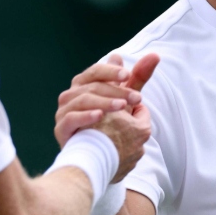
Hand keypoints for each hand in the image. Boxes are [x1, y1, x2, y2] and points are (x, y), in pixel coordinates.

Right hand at [55, 53, 159, 181]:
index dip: (110, 71)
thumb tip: (154, 56)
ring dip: (104, 101)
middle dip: (116, 91)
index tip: (127, 75)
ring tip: (122, 107)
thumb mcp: (125, 101)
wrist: (96, 158)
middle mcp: (71, 96)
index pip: (96, 71)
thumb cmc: (110, 126)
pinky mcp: (61, 130)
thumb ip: (137, 79)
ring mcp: (64, 112)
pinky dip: (85, 116)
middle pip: (92, 86)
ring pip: (82, 100)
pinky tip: (100, 116)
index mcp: (84, 85)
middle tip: (136, 98)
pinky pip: (70, 119)